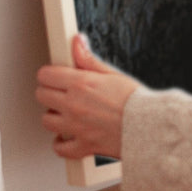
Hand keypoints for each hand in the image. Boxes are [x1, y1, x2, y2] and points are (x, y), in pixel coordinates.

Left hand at [35, 33, 139, 160]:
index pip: (46, 75)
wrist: (150, 127)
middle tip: (61, 92)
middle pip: (41, 96)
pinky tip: (67, 136)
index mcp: (81, 84)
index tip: (55, 76)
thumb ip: (89, 59)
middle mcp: (74, 105)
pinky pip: (60, 148)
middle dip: (49, 92)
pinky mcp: (83, 145)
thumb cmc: (136, 100)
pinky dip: (61, 143)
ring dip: (54, 116)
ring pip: (46, 121)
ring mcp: (76, 127)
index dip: (50, 74)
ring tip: (66, 113)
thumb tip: (77, 42)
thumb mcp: (112, 74)